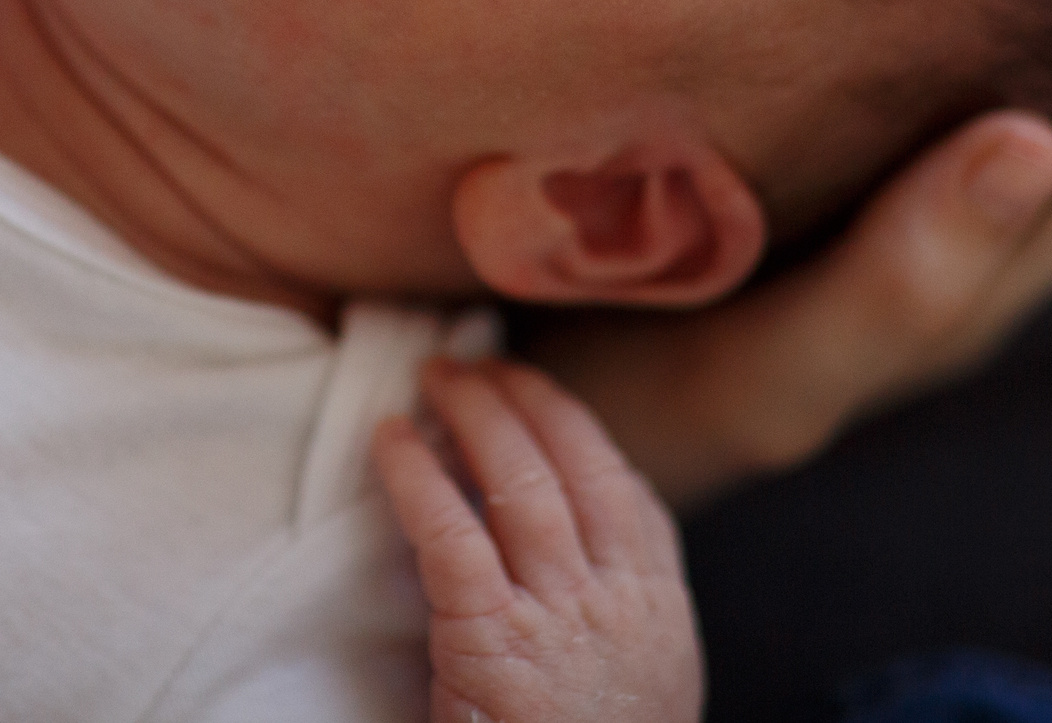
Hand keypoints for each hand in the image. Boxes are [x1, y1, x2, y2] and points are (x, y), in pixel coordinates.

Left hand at [376, 360, 703, 722]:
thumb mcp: (644, 687)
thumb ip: (618, 619)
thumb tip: (577, 557)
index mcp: (660, 613)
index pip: (629, 492)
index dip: (577, 431)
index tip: (538, 396)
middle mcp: (621, 601)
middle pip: (575, 464)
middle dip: (524, 401)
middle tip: (476, 365)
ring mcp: (561, 619)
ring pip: (519, 481)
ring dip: (475, 414)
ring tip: (436, 377)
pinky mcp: (493, 642)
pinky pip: (450, 532)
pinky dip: (417, 477)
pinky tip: (392, 439)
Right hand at [525, 0, 1051, 509]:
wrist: (543, 434)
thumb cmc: (652, 414)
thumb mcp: (779, 369)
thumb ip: (906, 280)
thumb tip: (1042, 142)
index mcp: (977, 282)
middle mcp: (952, 245)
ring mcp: (882, 214)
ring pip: (1016, 79)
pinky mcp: (805, 186)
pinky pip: (918, 78)